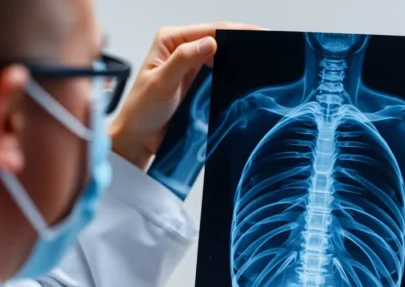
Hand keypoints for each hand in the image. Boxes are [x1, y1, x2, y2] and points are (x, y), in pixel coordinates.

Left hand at [108, 22, 264, 169]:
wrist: (138, 136)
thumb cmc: (141, 110)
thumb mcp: (162, 82)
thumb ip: (184, 59)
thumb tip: (210, 43)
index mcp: (170, 40)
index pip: (209, 30)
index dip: (236, 31)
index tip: (258, 34)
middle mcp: (180, 48)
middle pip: (218, 39)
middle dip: (241, 42)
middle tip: (266, 46)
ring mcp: (190, 65)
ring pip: (221, 55)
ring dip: (238, 57)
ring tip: (261, 59)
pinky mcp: (197, 81)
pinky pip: (219, 72)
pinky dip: (232, 72)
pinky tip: (245, 75)